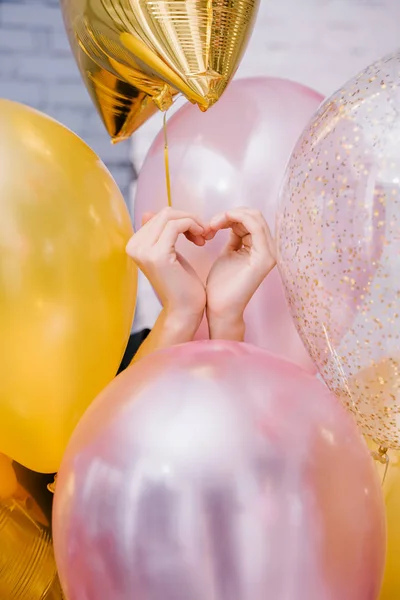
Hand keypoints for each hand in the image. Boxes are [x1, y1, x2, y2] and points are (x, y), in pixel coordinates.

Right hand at [126, 207, 207, 332]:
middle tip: (203, 235)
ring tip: (203, 238)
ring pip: (171, 216)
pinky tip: (202, 241)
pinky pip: (177, 225)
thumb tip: (148, 213)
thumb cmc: (181, 285)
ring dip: (193, 222)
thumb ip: (159, 234)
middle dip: (189, 219)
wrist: (184, 311)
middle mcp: (134, 245)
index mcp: (134, 245)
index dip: (182, 220)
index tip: (196, 235)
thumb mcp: (169, 254)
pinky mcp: (158, 254)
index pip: (159, 216)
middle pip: (165, 213)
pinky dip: (193, 226)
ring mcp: (144, 250)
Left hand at [206, 208, 275, 339]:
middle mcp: (269, 249)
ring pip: (254, 216)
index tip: (209, 225)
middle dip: (229, 214)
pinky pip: (254, 226)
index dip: (229, 215)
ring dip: (229, 216)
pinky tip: (217, 225)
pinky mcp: (265, 257)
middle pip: (254, 214)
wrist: (220, 308)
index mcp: (261, 248)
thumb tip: (231, 219)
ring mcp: (269, 253)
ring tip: (211, 227)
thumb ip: (234, 237)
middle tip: (209, 225)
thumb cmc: (220, 285)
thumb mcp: (228, 254)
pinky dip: (234, 218)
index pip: (250, 219)